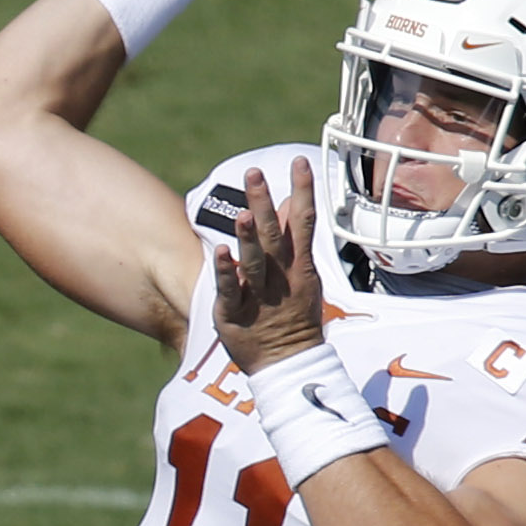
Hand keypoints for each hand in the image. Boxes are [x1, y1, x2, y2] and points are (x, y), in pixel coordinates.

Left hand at [216, 164, 327, 372]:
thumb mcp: (301, 273)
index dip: (303, 190)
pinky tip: (221, 250)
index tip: (300, 162)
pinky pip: (230, 290)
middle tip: (254, 174)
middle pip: (274, 236)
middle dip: (265, 204)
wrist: (288, 364)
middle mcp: (280, 277)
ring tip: (244, 212)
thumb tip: (290, 200)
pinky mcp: (235, 313)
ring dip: (249, 237)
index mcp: (298, 266)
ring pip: (254, 262)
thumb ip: (295, 237)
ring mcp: (259, 296)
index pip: (304, 222)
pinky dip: (226, 271)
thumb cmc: (293, 315)